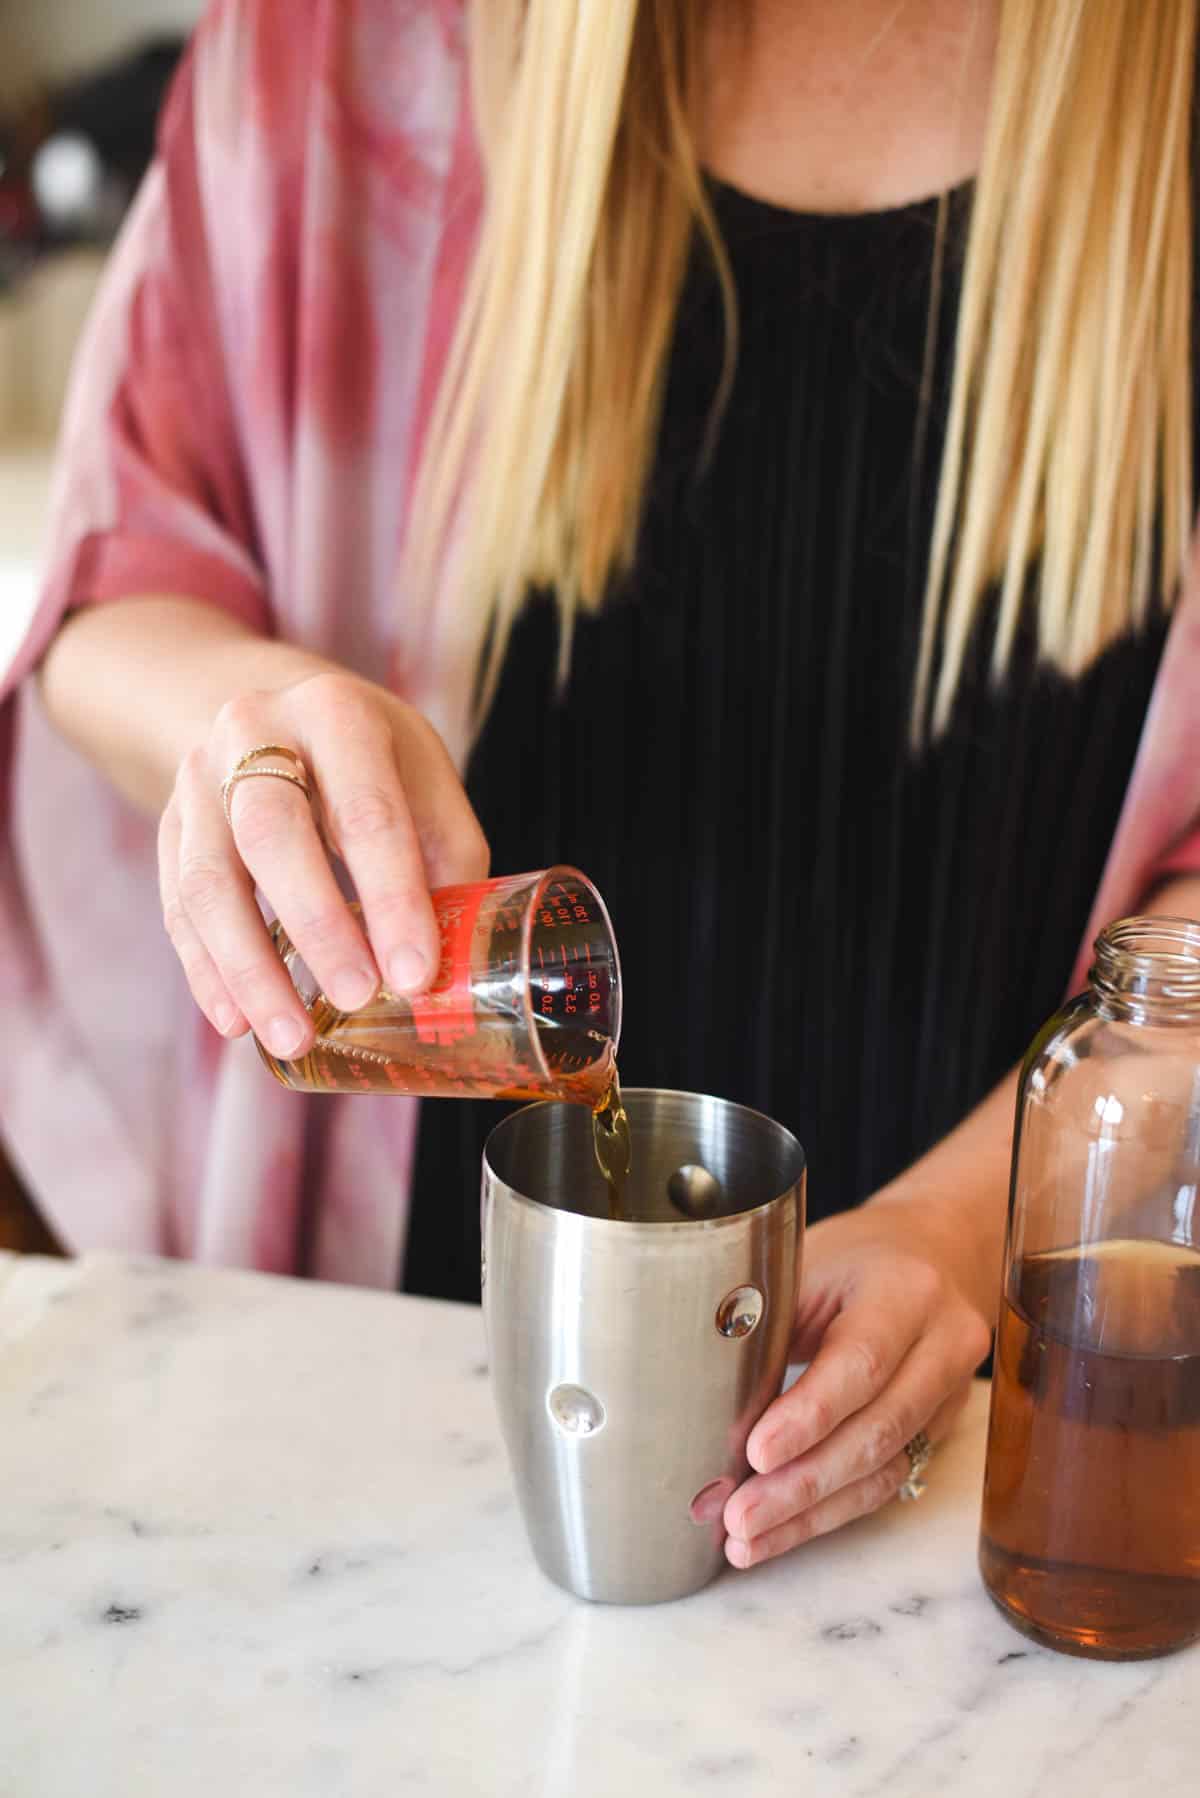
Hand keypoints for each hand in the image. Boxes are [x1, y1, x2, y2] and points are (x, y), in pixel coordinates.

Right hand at [158, 668, 489, 1056]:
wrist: (278, 715)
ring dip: (250, 969)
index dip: (392, 898)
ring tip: (292, 1037)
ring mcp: (198, 778)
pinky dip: (208, 972)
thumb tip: (453, 976)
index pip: (367, 811)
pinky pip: (178, 907)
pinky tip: (237, 1021)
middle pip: (272, 832)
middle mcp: (255, 732)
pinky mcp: (169, 826)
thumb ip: (446, 869)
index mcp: (339, 714)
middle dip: (317, 925)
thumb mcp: (426, 785)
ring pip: (208, 879)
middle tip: (356, 998)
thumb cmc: (373, 765)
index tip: (414, 975)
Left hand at [723, 1199, 992, 1567]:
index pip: (862, 1362)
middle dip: (803, 1482)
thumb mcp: (809, 1262)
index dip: (809, 1415)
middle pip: (877, 1429)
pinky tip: (781, 1531)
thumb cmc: (856, 1256)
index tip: (755, 1453)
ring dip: (811, 1512)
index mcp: (907, 1289)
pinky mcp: (939, 1429)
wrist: (936, 1251)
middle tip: (739, 1517)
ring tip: (746, 1539)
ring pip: (884, 1469)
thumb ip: (769, 1321)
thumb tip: (696, 1393)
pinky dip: (829, 1512)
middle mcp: (943, 1343)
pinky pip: (886, 1482)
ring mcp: (950, 1393)